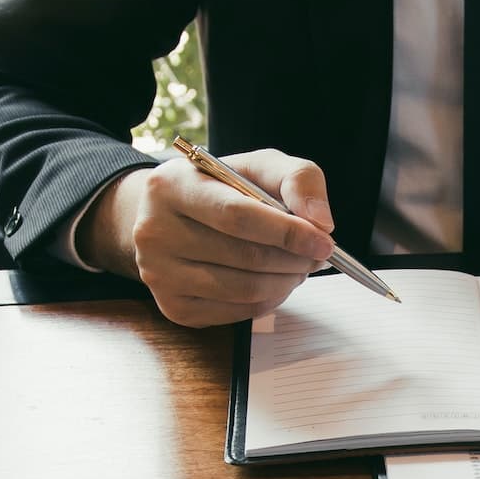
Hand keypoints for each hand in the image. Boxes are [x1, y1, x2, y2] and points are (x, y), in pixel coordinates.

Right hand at [80, 148, 337, 327]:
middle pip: (246, 257)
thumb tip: (320, 221)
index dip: (288, 232)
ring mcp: (159, 275)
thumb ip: (296, 179)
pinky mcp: (174, 308)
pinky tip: (274, 280)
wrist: (168, 218)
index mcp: (172, 186)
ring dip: (286, 281)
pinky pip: (238, 312)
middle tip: (317, 253)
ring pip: (245, 290)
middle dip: (295, 259)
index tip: (324, 241)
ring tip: (297, 265)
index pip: (237, 216)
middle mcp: (155, 232)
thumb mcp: (257, 166)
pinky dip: (269, 300)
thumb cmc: (219, 189)